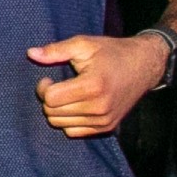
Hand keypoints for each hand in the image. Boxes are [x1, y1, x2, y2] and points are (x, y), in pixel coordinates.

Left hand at [26, 31, 169, 137]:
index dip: (43, 88)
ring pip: (60, 124)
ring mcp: (104, 120)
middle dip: (48, 99)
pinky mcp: (107, 127)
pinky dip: (68, 121)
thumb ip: (56, 50)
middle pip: (52, 114)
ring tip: (67, 94)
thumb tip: (31, 54)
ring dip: (57, 110)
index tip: (49, 78)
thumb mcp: (84, 44)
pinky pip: (73, 132)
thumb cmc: (112, 52)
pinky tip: (75, 105)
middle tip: (57, 86)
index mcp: (93, 85)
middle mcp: (99, 107)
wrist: (145, 65)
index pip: (51, 99)